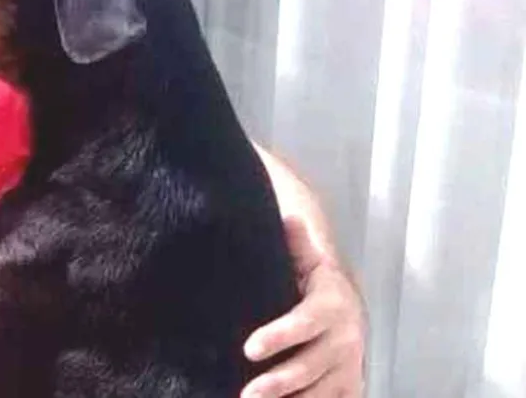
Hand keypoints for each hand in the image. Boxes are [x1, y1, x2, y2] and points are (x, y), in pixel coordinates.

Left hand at [245, 144, 366, 396]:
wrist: (347, 311)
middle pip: (310, 365)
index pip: (305, 322)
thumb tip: (288, 215)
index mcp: (332, 303)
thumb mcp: (309, 262)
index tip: (249, 348)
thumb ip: (297, 245)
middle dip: (279, 381)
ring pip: (320, 392)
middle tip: (247, 393)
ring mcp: (349, 366)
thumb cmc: (316, 286)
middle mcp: (345, 338)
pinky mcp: (349, 386)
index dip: (280, 335)